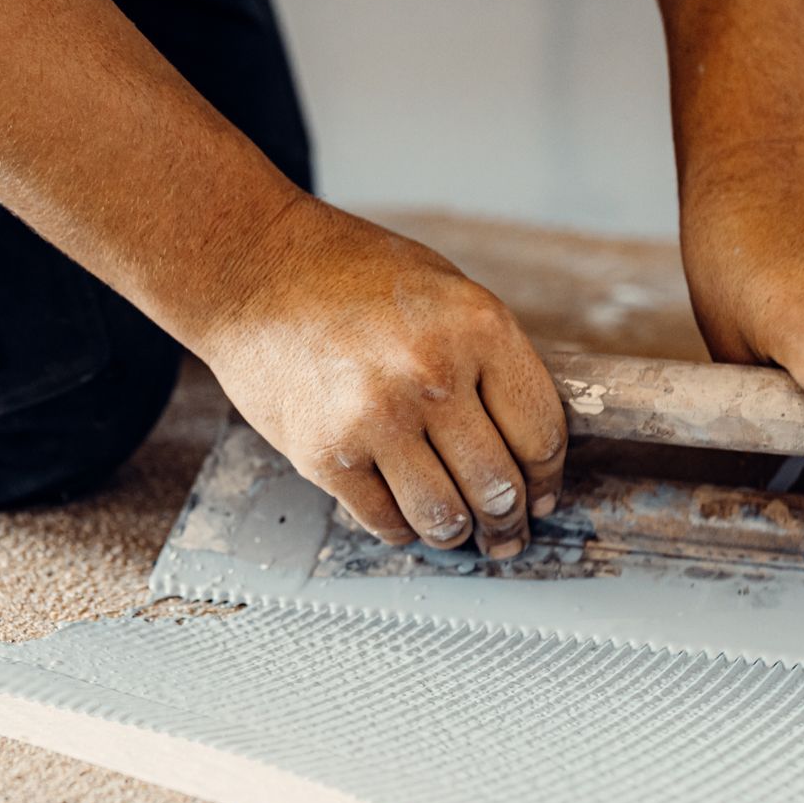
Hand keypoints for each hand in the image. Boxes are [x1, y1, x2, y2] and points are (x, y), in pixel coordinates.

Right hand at [193, 197, 565, 559]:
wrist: (255, 269)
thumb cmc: (353, 277)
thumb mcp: (447, 294)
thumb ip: (490, 362)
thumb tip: (529, 447)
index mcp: (478, 327)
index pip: (541, 433)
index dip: (548, 477)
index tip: (543, 494)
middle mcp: (432, 374)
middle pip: (499, 485)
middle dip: (509, 521)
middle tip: (507, 532)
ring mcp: (376, 418)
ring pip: (445, 518)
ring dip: (457, 533)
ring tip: (456, 528)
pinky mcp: (326, 455)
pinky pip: (385, 522)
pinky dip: (401, 527)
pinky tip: (403, 510)